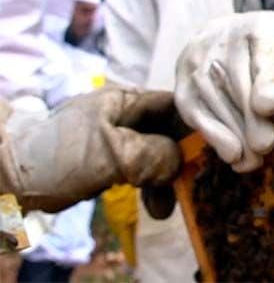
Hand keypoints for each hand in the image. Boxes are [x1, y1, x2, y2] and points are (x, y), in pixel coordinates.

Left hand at [0, 87, 180, 213]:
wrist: (6, 178)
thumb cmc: (59, 156)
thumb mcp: (115, 153)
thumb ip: (156, 154)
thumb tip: (181, 161)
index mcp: (128, 100)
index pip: (177, 105)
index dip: (198, 124)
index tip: (216, 149)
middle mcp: (125, 115)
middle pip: (170, 132)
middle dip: (182, 160)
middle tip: (192, 186)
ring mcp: (115, 139)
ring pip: (157, 155)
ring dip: (166, 181)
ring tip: (165, 208)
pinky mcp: (107, 162)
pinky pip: (140, 171)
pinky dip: (150, 189)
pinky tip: (154, 208)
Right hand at [175, 11, 273, 171]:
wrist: (233, 37)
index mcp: (263, 27)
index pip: (264, 51)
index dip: (267, 79)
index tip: (272, 106)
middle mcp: (224, 36)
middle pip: (236, 80)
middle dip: (251, 118)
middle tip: (266, 144)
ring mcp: (198, 57)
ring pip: (214, 98)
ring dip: (234, 133)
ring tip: (253, 159)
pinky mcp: (182, 80)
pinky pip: (194, 109)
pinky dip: (212, 135)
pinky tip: (230, 154)